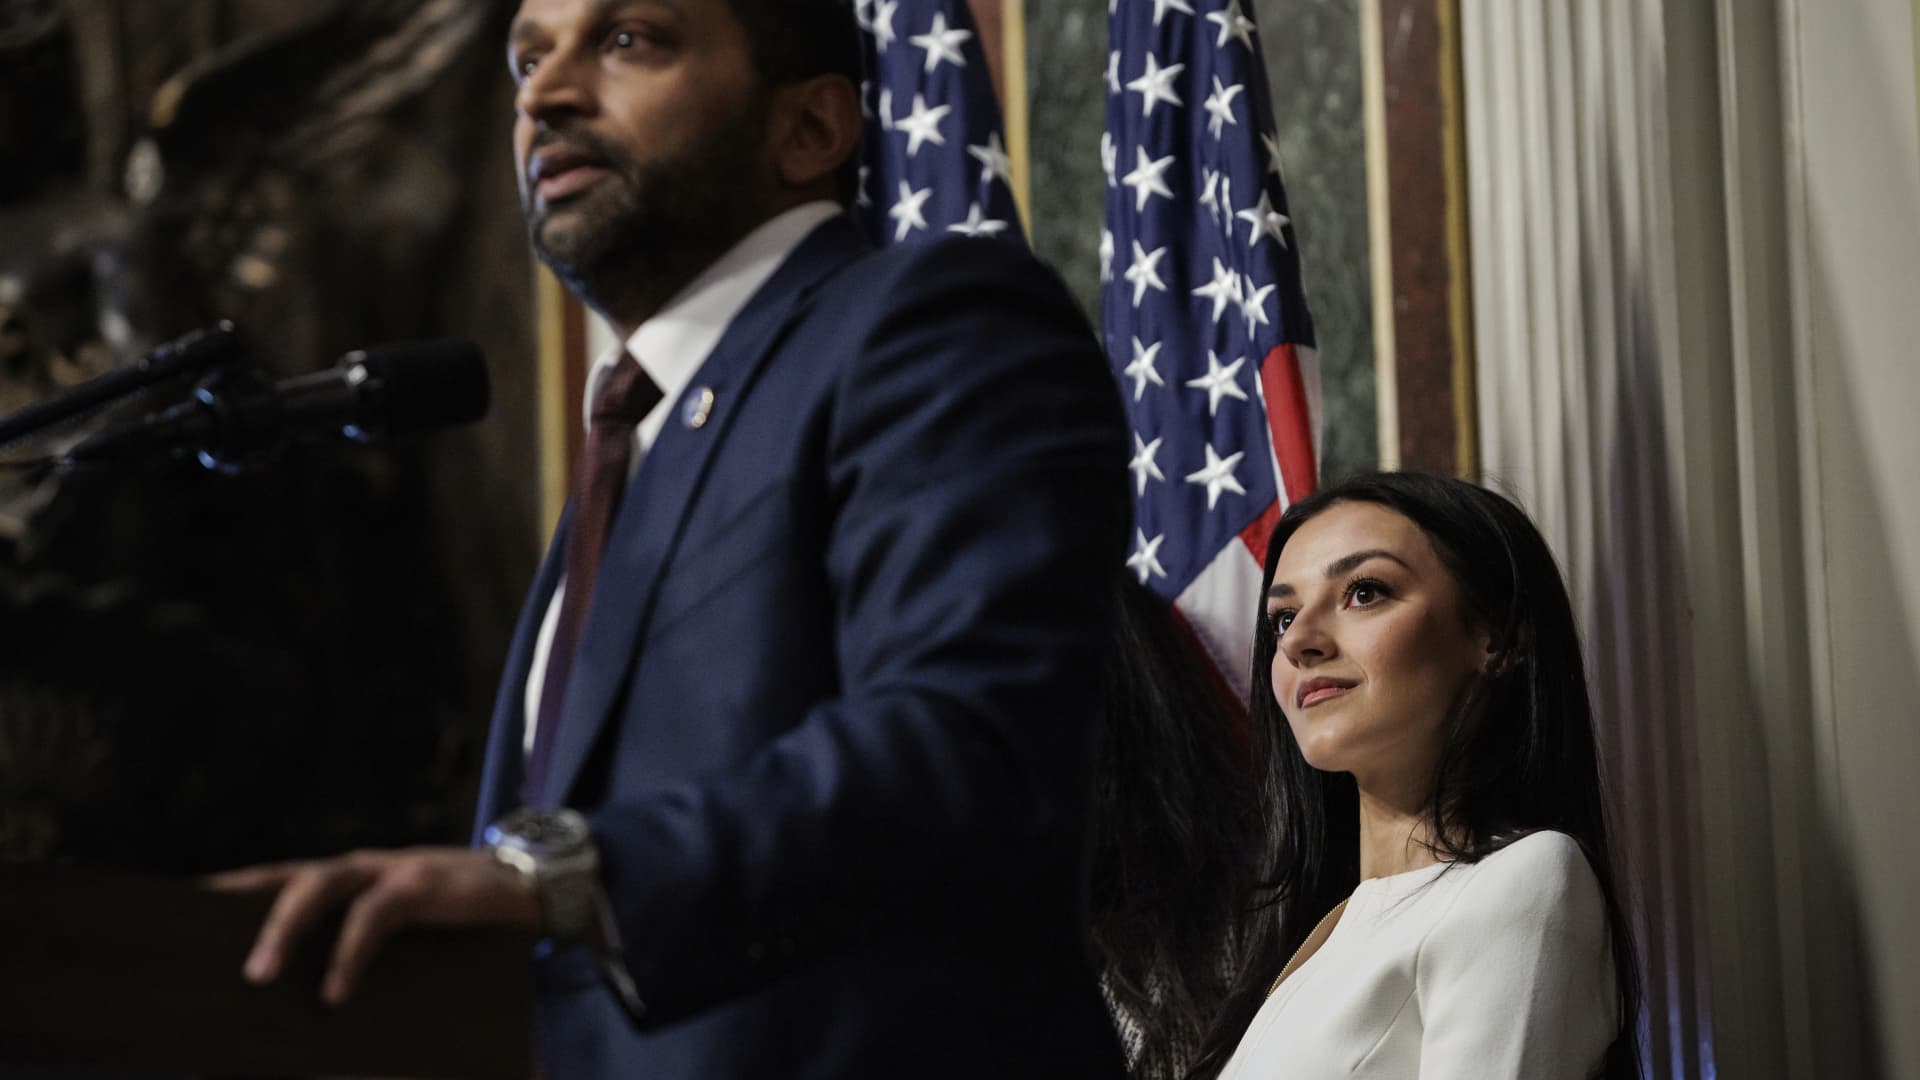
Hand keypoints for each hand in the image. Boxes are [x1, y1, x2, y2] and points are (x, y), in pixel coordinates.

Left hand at [208, 847, 540, 1005]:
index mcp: (350, 881)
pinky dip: (350, 953)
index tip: (180, 910)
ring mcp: (390, 870)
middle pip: (284, 880)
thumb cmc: (458, 921)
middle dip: (244, 915)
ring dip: (284, 928)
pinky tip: (336, 993)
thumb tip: (314, 1006)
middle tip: (214, 963)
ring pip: (319, 886)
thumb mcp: (401, 935)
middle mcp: (360, 868)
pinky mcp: (422, 884)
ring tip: (261, 977)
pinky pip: (374, 915)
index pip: (276, 880)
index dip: (230, 891)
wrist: (533, 889)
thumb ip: (359, 954)